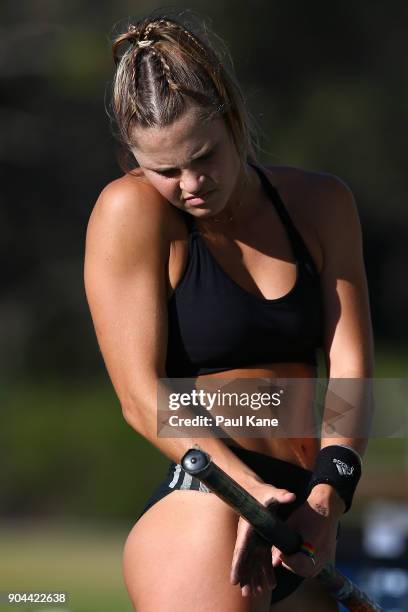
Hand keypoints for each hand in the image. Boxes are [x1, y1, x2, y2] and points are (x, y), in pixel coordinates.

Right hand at [230, 482, 295, 597]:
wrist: (258, 492)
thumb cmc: (263, 493)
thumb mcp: (271, 492)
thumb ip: (280, 495)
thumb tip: (290, 496)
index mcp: (248, 526)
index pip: (241, 548)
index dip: (238, 564)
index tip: (234, 580)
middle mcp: (249, 536)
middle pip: (246, 560)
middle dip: (245, 577)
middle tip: (245, 594)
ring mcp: (255, 540)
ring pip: (254, 562)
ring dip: (255, 578)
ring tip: (256, 594)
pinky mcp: (261, 541)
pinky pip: (262, 559)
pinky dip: (264, 571)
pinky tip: (269, 585)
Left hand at [271, 487, 341, 578]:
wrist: (326, 506)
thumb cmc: (306, 513)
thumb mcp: (291, 525)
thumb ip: (282, 544)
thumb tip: (275, 562)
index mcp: (312, 544)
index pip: (299, 564)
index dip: (287, 562)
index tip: (280, 555)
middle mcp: (322, 553)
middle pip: (306, 571)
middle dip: (292, 566)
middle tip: (284, 557)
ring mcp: (327, 555)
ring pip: (312, 571)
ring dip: (300, 568)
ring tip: (291, 557)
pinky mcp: (329, 554)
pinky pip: (318, 567)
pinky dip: (308, 566)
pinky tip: (300, 558)